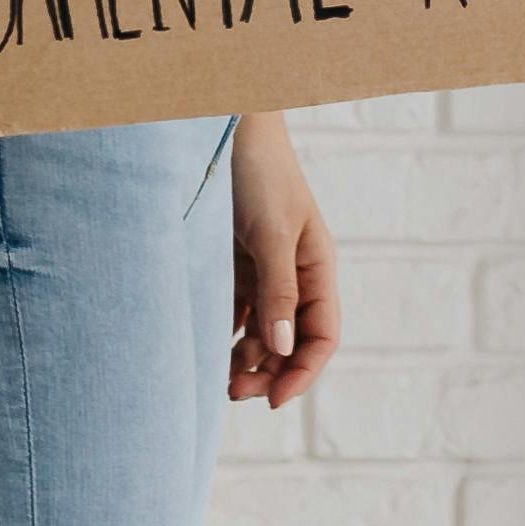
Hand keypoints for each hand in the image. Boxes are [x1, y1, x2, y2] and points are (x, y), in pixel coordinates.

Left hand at [229, 115, 340, 411]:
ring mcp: (262, 269)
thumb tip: (282, 351)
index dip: (302, 372)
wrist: (223, 125)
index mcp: (316, 267)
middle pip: (289, 341)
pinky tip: (204, 347)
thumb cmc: (258, 173)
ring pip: (258, 331)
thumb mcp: (272, 233)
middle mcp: (293, 273)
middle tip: (232, 393)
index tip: (272, 400)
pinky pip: (233, 310)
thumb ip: (278, 292)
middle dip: (267, 372)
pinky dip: (222, 333)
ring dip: (243, 358)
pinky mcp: (232, 262)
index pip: (321, 335)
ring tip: (216, 380)